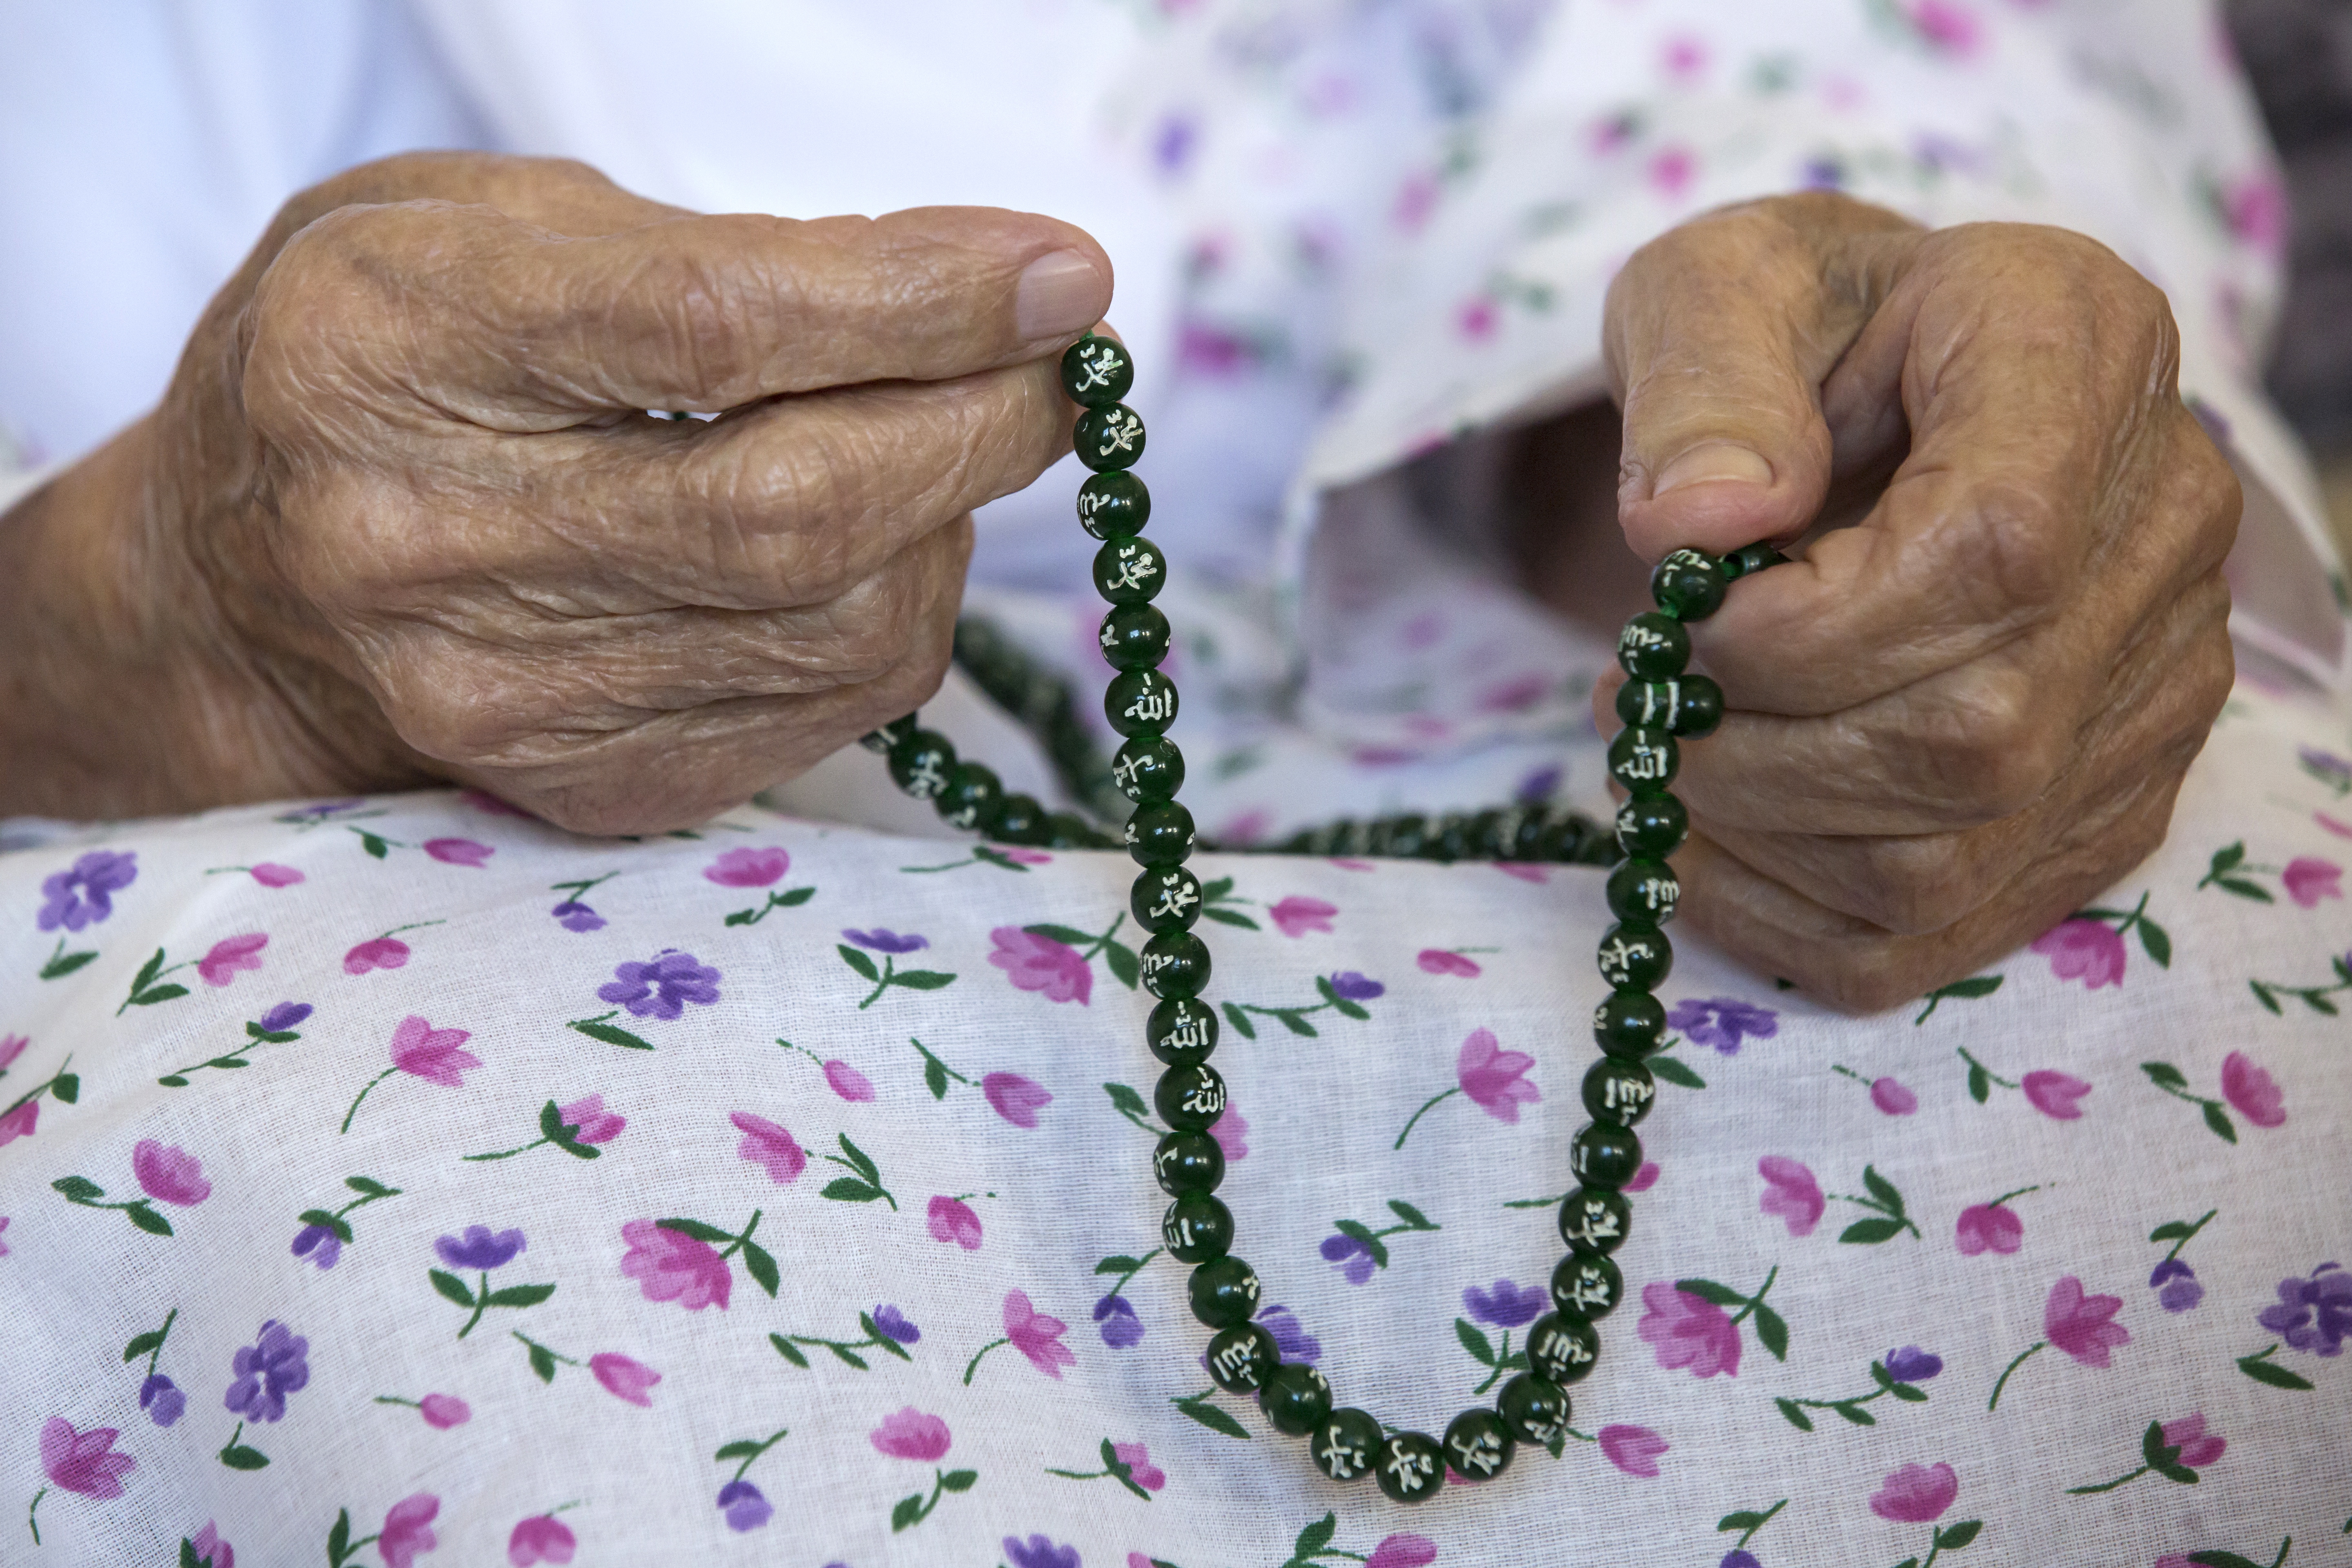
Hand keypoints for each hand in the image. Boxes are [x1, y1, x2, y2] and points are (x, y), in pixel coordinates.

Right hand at [0, 152, 1110, 830]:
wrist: (235, 594)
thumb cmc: (378, 364)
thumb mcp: (485, 228)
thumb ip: (710, 248)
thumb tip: (968, 290)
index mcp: (386, 348)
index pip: (708, 329)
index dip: (917, 303)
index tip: (1064, 277)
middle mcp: (425, 541)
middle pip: (792, 508)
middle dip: (978, 427)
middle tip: (1056, 368)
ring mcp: (503, 693)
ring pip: (840, 625)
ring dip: (945, 525)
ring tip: (930, 447)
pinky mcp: (585, 788)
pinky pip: (828, 711)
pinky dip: (898, 615)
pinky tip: (873, 549)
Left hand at [1593, 192, 2238, 1011]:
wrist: (1874, 389)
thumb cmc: (1796, 328)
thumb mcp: (1718, 284)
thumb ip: (1704, 374)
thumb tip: (1701, 522)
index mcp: (2082, 354)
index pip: (1996, 553)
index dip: (1807, 628)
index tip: (1689, 608)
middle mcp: (2164, 528)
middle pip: (1973, 735)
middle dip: (1754, 747)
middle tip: (1639, 696)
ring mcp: (2155, 683)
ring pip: (1952, 857)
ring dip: (1755, 833)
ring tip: (1668, 748)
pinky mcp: (2105, 799)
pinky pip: (1943, 933)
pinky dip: (1785, 914)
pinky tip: (1710, 835)